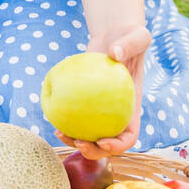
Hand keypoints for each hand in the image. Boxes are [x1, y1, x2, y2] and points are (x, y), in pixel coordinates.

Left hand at [54, 24, 150, 159]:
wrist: (113, 36)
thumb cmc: (129, 37)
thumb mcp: (137, 36)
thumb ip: (129, 44)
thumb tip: (114, 52)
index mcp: (132, 109)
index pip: (129, 136)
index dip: (118, 146)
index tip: (103, 141)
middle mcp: (117, 114)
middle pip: (107, 145)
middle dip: (93, 152)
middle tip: (78, 141)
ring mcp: (100, 111)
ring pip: (88, 135)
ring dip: (74, 141)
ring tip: (59, 133)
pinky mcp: (85, 103)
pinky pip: (75, 117)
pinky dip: (64, 121)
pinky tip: (51, 117)